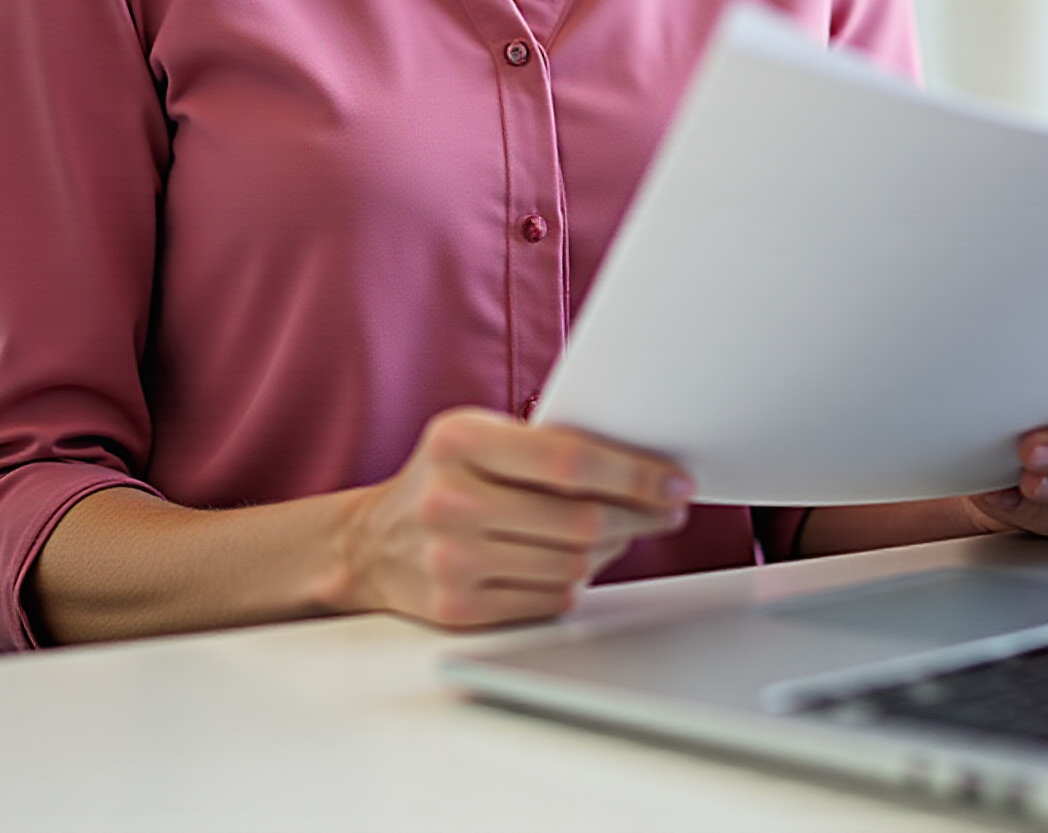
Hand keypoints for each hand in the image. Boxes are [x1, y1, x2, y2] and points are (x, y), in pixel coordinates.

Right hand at [341, 407, 692, 628]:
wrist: (372, 543)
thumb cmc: (445, 478)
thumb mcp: (479, 436)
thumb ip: (544, 445)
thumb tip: (640, 466)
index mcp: (459, 440)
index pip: (568, 460)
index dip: (633, 473)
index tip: (675, 480)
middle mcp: (451, 501)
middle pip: (580, 520)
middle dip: (640, 515)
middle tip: (668, 508)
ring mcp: (451, 562)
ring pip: (573, 565)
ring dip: (613, 549)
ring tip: (623, 531)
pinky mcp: (458, 612)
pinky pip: (550, 600)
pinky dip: (576, 581)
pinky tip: (576, 560)